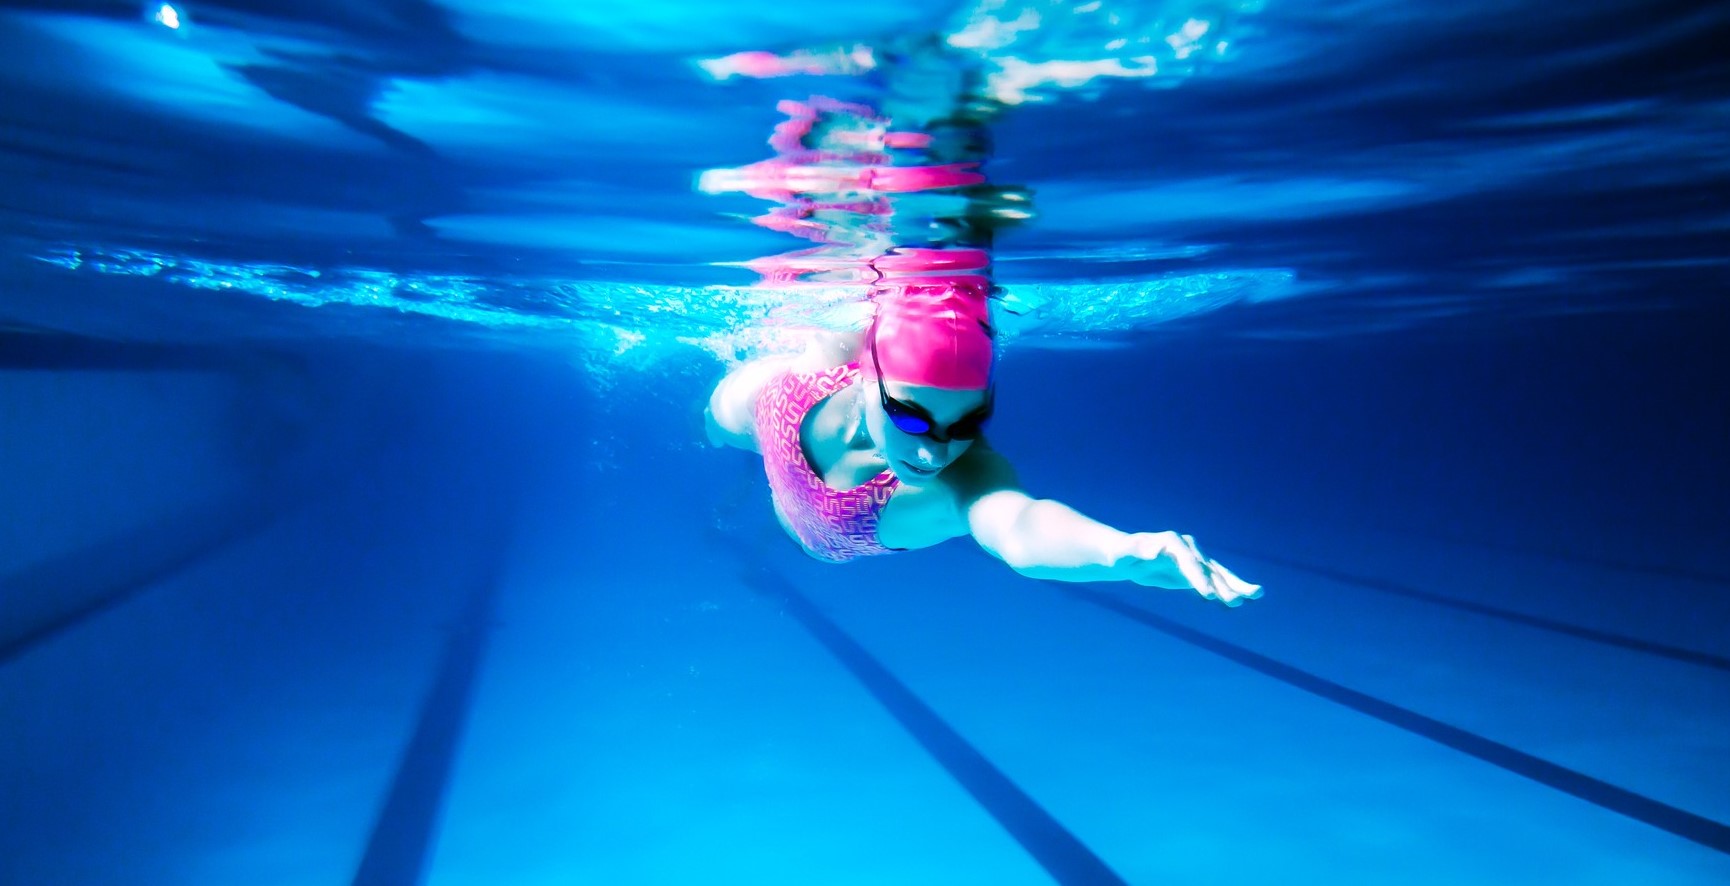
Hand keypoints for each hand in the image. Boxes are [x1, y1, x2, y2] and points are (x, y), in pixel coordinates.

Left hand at [1123, 531, 1261, 605]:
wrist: (1126, 557)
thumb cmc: (1122, 554)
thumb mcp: (1123, 552)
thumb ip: (1138, 549)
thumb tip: (1154, 548)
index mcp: (1171, 541)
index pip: (1188, 559)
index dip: (1198, 576)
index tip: (1207, 595)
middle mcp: (1187, 548)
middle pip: (1208, 566)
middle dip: (1225, 581)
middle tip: (1241, 597)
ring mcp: (1193, 560)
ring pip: (1216, 574)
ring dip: (1235, 585)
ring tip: (1257, 595)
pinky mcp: (1194, 572)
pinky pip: (1213, 581)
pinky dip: (1226, 590)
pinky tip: (1243, 600)